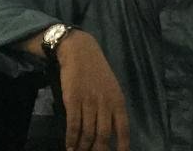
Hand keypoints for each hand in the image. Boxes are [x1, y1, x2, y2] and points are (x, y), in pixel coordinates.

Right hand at [56, 30, 129, 150]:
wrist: (80, 52)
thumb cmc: (97, 71)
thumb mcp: (111, 88)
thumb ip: (112, 108)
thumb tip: (110, 132)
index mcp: (118, 101)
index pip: (123, 130)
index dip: (121, 147)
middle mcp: (105, 104)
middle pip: (103, 137)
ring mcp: (89, 102)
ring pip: (87, 133)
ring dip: (82, 147)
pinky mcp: (73, 100)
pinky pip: (73, 125)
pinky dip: (71, 139)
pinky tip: (69, 146)